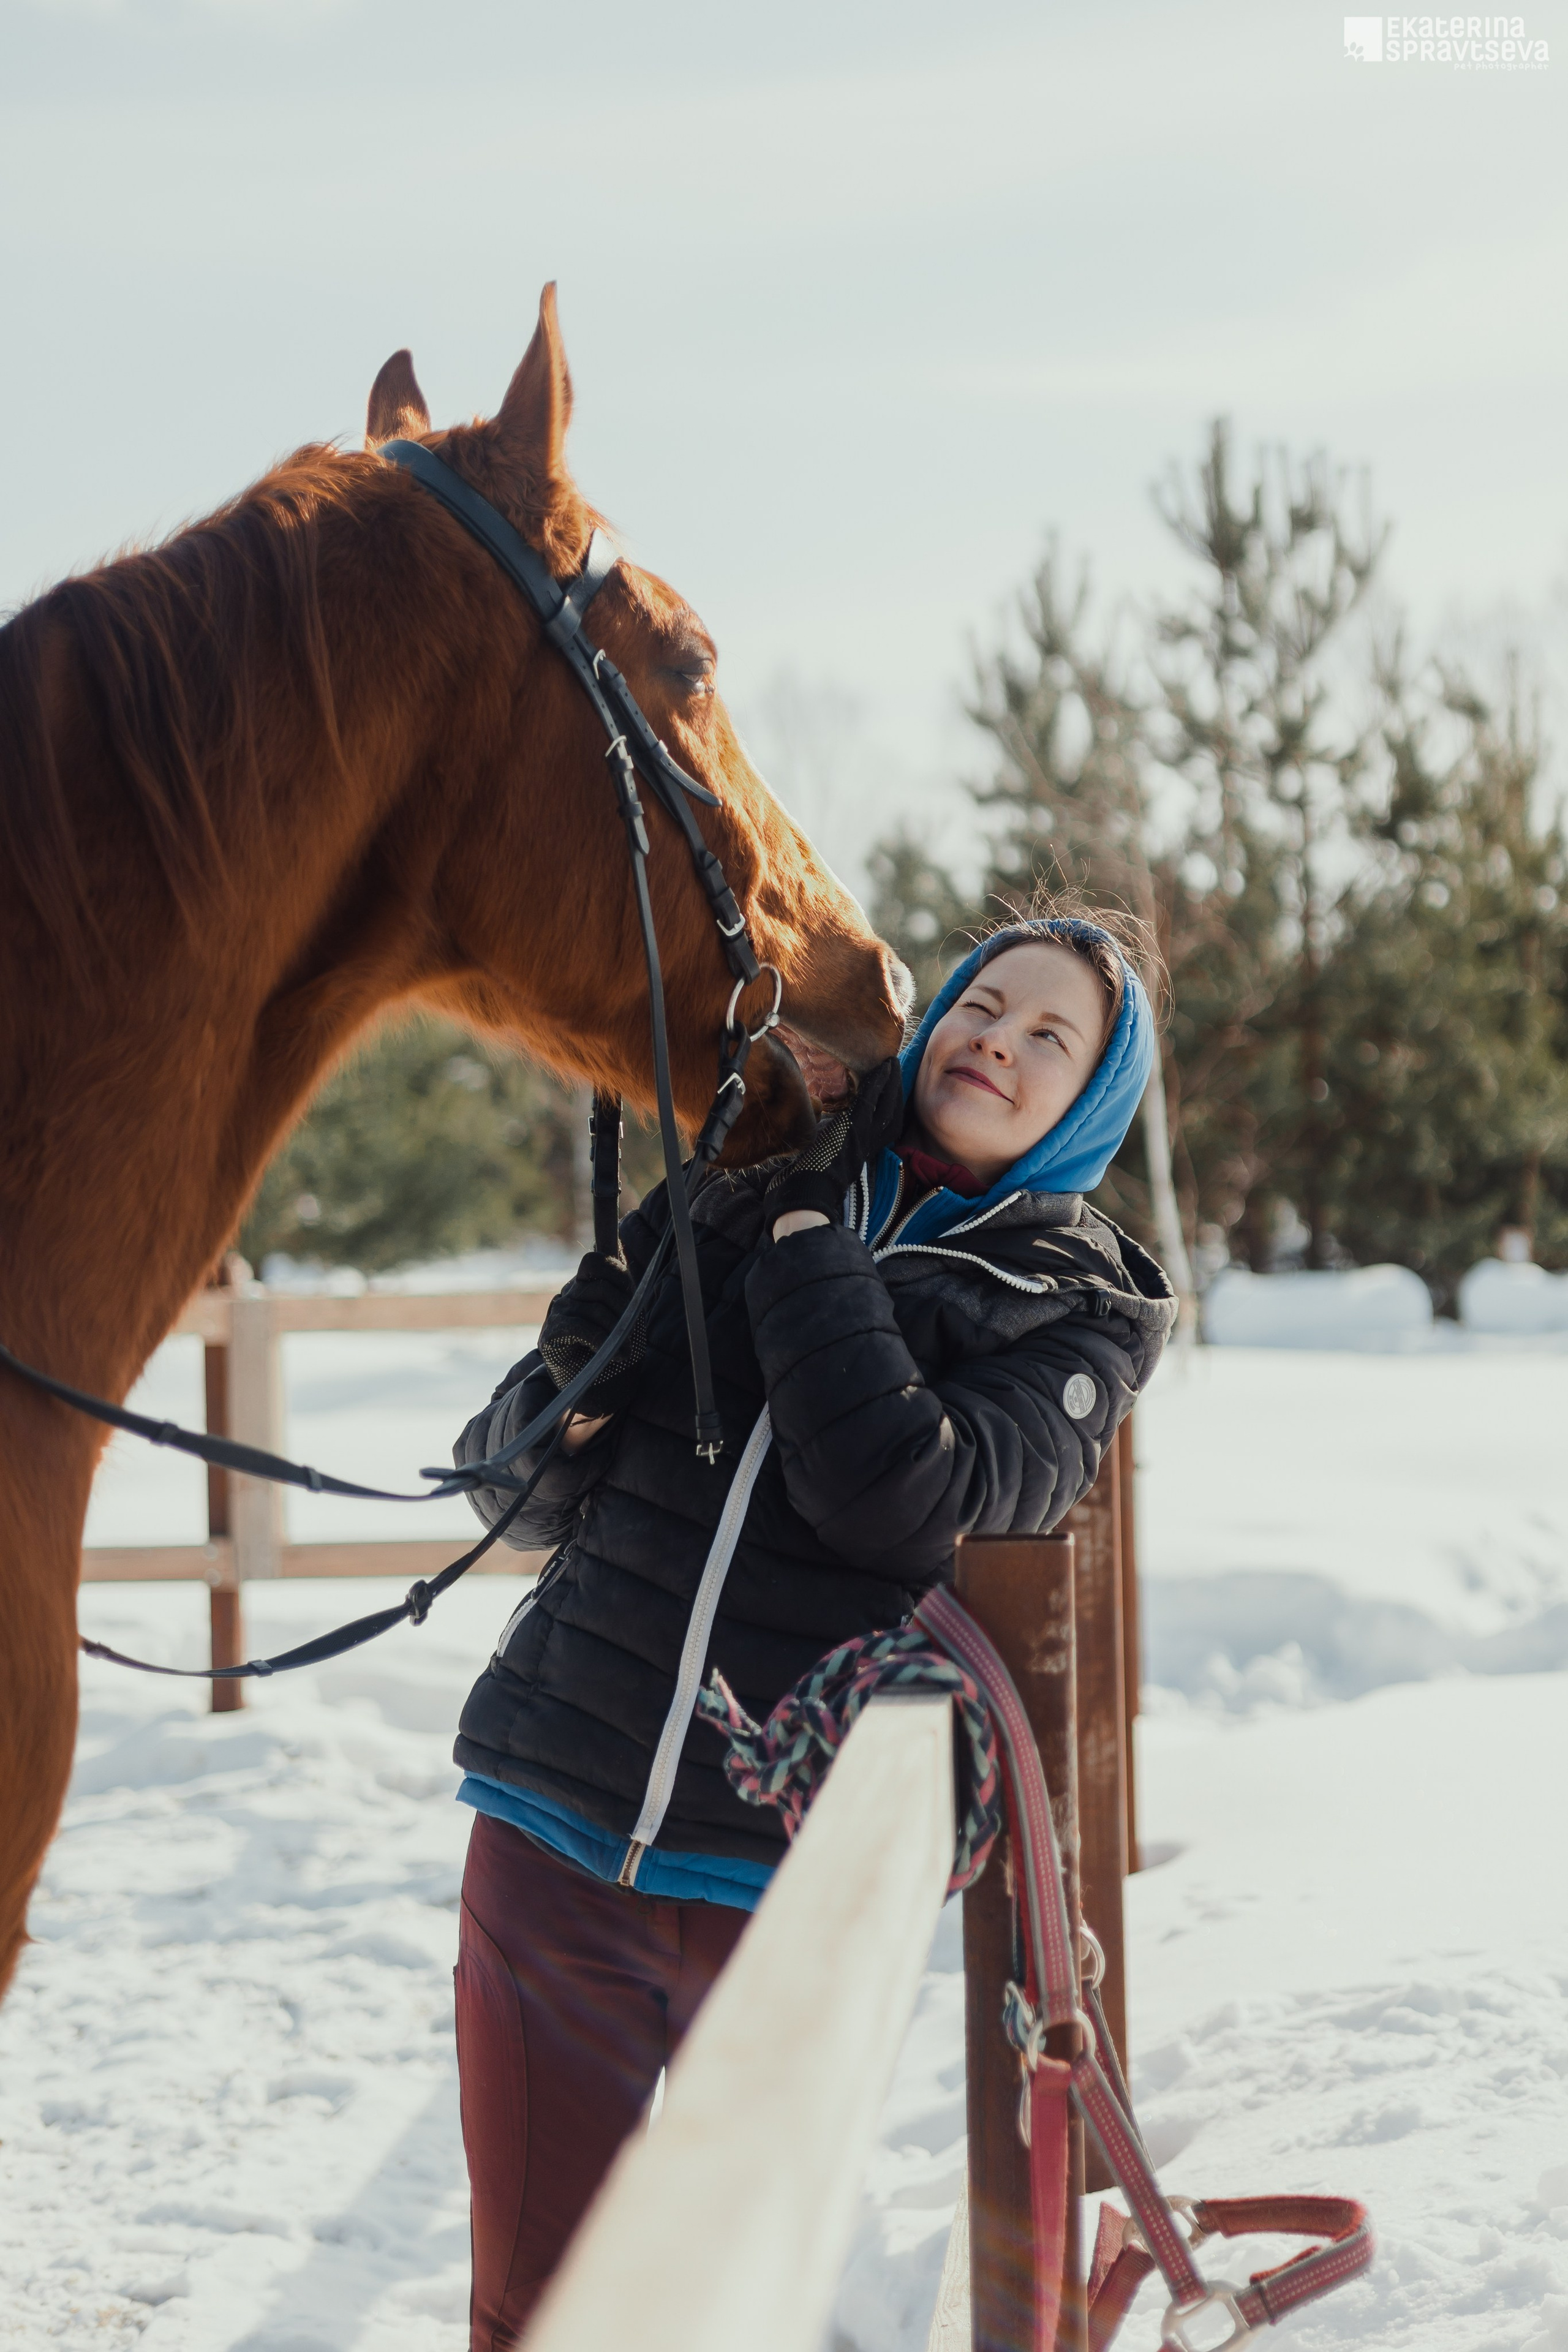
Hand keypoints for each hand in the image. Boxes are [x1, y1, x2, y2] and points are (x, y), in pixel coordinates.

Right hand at [538, 1251, 645, 1418]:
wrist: (598, 1387)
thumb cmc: (614, 1348)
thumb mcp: (625, 1314)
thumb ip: (622, 1285)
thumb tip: (619, 1243)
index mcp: (584, 1285)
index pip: (595, 1261)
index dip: (616, 1272)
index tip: (631, 1293)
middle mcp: (568, 1294)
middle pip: (600, 1286)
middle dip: (623, 1308)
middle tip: (632, 1330)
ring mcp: (558, 1313)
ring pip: (595, 1308)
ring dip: (616, 1331)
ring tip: (624, 1350)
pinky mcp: (552, 1334)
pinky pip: (583, 1328)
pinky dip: (604, 1343)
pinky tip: (614, 1357)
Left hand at [763, 1057, 903, 1232]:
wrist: (802, 1199)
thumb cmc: (803, 1188)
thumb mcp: (817, 1164)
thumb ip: (821, 1149)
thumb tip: (808, 1140)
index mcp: (859, 1155)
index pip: (882, 1129)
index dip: (889, 1108)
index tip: (891, 1091)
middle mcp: (866, 1147)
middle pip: (891, 1115)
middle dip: (895, 1091)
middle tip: (896, 1070)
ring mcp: (862, 1138)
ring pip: (886, 1106)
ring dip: (890, 1083)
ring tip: (892, 1063)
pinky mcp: (853, 1131)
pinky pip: (870, 1103)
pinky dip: (877, 1084)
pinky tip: (882, 1069)